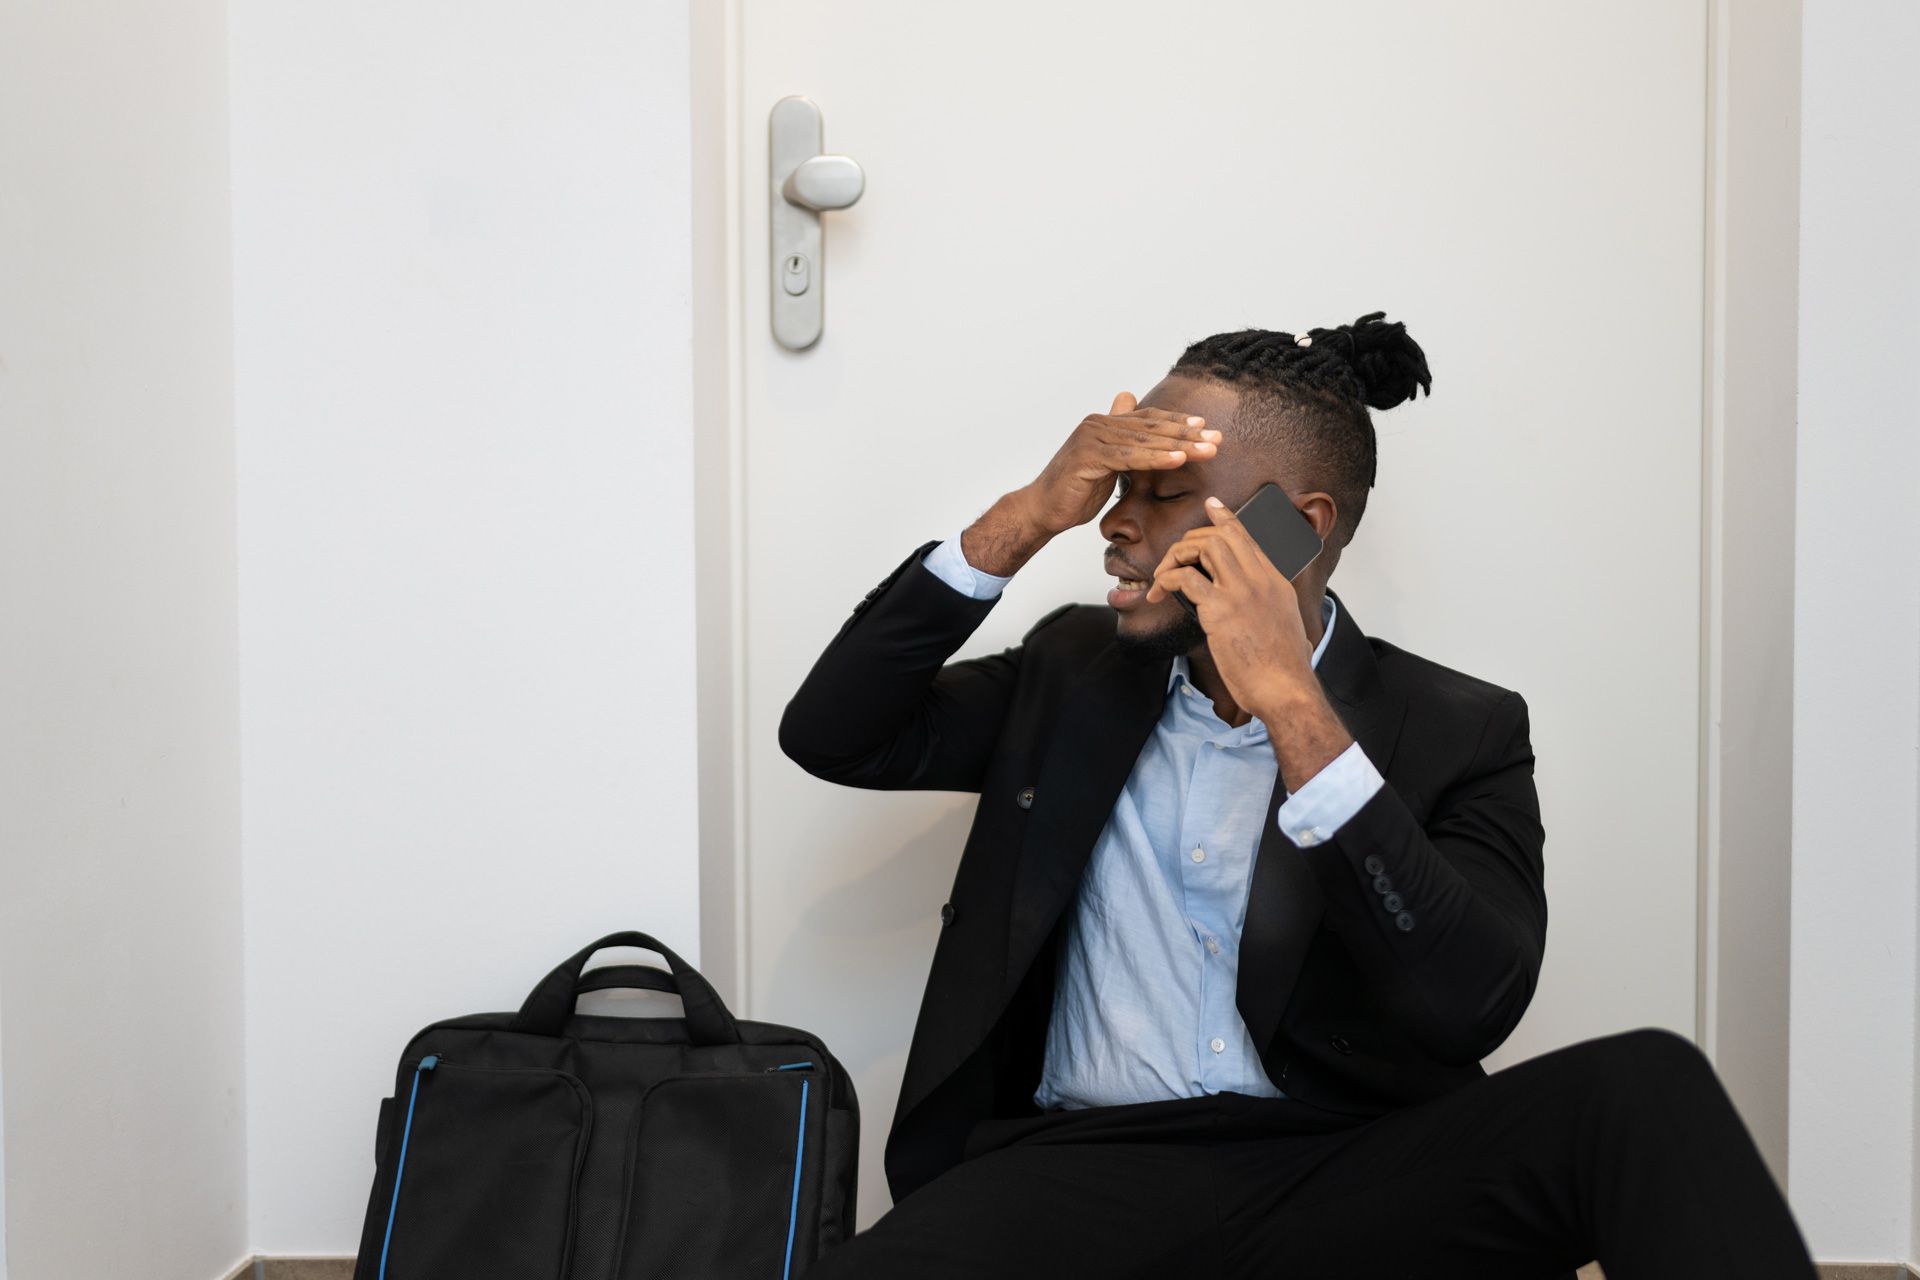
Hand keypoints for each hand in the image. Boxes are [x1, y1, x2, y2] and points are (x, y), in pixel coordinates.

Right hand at [1017, 391, 1221, 536]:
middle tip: (1217, 439)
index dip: (1178, 423)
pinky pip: (1129, 457)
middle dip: (1187, 434)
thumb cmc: (1074, 489)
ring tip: (1206, 450)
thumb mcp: (1106, 463)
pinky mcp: (1088, 455)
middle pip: (1151, 427)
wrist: (1043, 509)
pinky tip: (1178, 460)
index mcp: (1104, 423)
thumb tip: (1129, 405)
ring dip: (1179, 445)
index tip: (1206, 428)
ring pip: (1144, 440)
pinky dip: (1156, 458)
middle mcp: (1097, 423)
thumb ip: (1122, 440)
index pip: (1149, 419)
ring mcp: (1092, 437)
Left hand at [1143, 495, 1315, 715]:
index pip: (1248, 537)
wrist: (1285, 688)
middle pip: (1221, 536)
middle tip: (1174, 558)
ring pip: (1203, 548)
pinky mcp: (1220, 610)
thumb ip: (1273, 607)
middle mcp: (1259, 579)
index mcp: (1276, 581)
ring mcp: (1240, 592)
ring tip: (1163, 576)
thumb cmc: (1283, 666)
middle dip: (1191, 540)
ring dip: (1176, 556)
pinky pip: (1185, 578)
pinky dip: (1166, 580)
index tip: (1212, 506)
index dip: (1226, 519)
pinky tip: (1158, 593)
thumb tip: (1259, 608)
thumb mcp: (1287, 624)